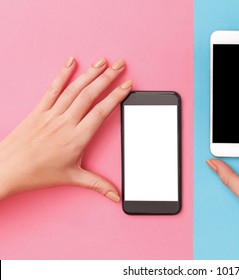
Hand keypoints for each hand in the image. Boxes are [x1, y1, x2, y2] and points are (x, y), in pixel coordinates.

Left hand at [0, 57, 131, 201]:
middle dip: (108, 77)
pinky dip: (62, 74)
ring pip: (74, 89)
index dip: (116, 96)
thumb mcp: (72, 178)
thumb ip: (98, 184)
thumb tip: (116, 196)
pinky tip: (71, 62)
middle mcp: (65, 122)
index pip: (101, 111)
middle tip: (120, 65)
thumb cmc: (38, 174)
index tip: (127, 85)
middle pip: (90, 94)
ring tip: (103, 61)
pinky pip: (52, 89)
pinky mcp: (38, 111)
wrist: (6, 169)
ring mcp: (51, 114)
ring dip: (90, 73)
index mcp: (76, 138)